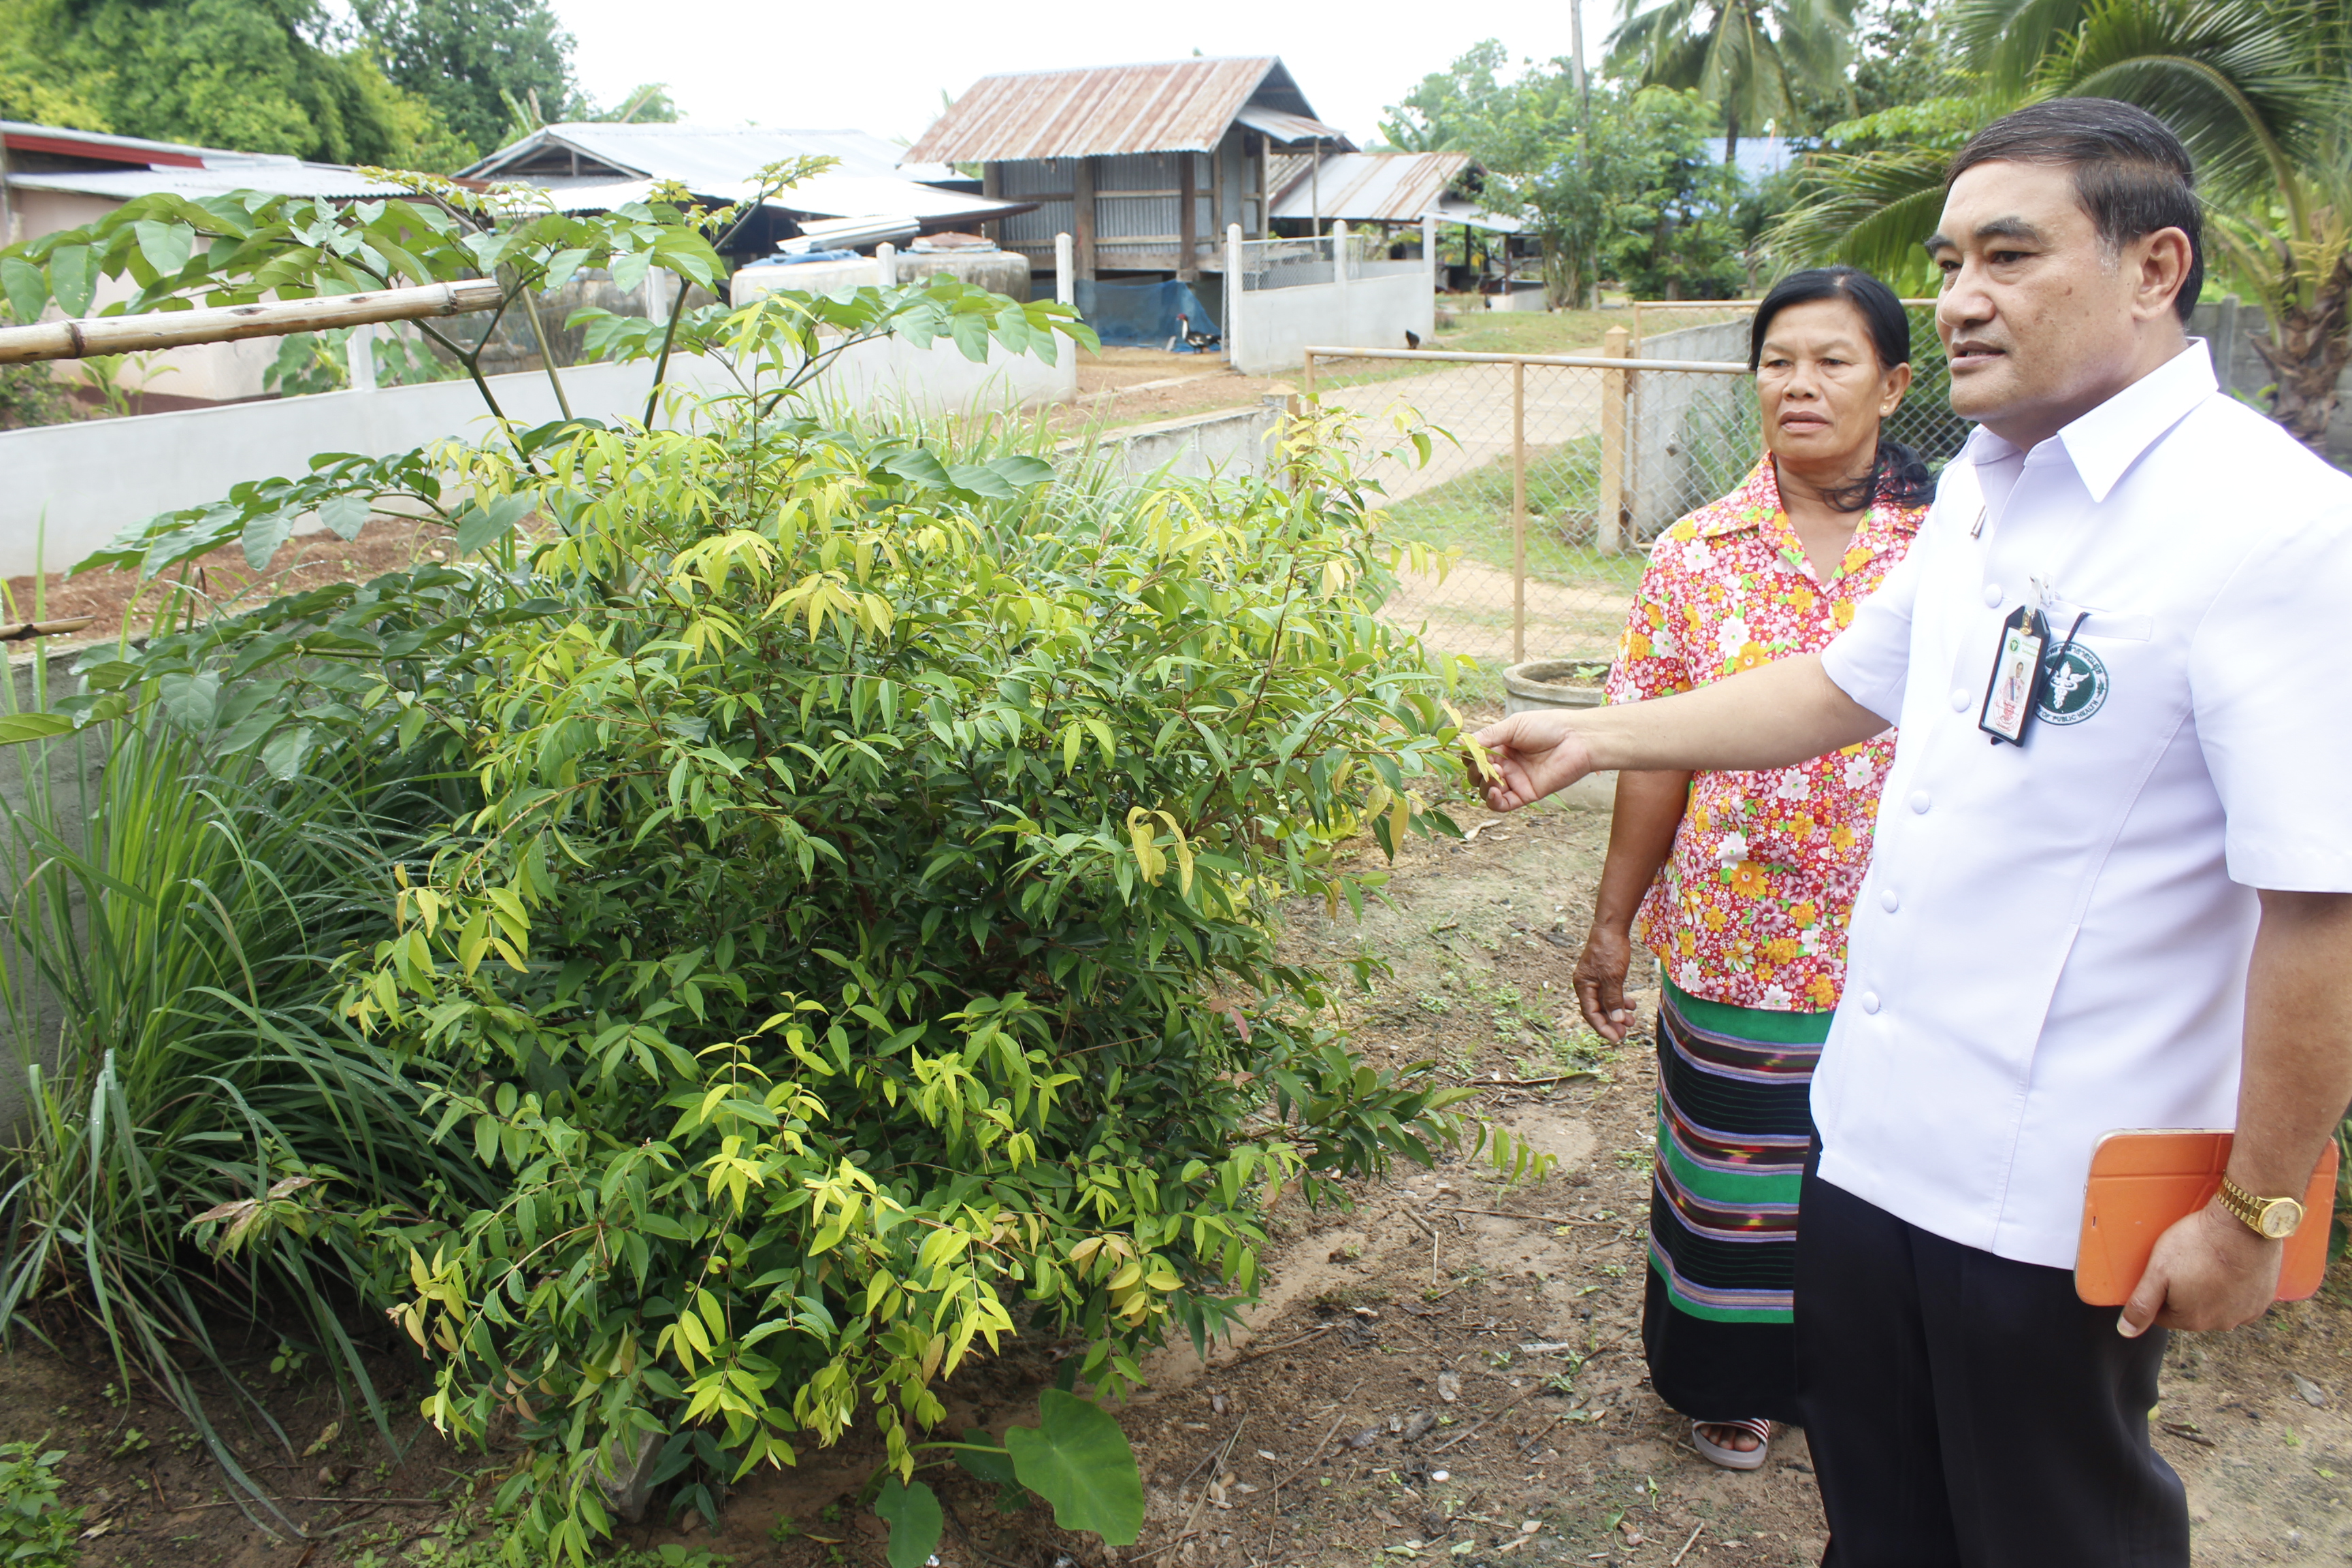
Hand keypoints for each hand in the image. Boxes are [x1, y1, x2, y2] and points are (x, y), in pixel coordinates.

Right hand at [1467, 711, 1598, 811]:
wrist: (1576, 739)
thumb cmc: (1547, 726)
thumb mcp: (1513, 726)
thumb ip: (1488, 736)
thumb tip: (1460, 742)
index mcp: (1501, 747)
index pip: (1475, 757)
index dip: (1469, 757)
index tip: (1469, 752)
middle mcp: (1506, 765)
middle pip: (1478, 776)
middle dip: (1475, 771)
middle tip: (1484, 764)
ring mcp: (1515, 781)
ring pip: (1486, 792)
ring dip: (1483, 785)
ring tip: (1494, 775)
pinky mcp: (1526, 794)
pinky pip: (1502, 805)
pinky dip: (1493, 801)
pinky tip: (1494, 791)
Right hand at [1575, 924, 1637, 1043]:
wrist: (1611, 927)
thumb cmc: (1609, 950)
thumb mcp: (1613, 976)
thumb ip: (1613, 999)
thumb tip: (1616, 1020)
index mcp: (1583, 986)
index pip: (1591, 1013)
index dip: (1603, 1027)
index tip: (1616, 1039)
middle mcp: (1586, 985)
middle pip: (1597, 1010)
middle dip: (1611, 1022)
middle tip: (1626, 1033)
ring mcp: (1595, 980)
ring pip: (1605, 1003)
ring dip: (1618, 1013)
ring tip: (1632, 1020)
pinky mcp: (1604, 975)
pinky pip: (1610, 993)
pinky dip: (1620, 1001)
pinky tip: (1631, 1004)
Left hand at [2118, 1201, 2283, 1336]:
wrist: (2243, 1225)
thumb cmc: (2196, 1244)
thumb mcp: (2158, 1271)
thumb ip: (2141, 1305)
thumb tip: (2126, 1332)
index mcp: (2191, 1320)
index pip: (2162, 1314)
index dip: (2159, 1291)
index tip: (2165, 1270)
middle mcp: (2221, 1324)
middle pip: (2190, 1311)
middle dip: (2184, 1291)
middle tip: (2187, 1262)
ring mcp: (2245, 1314)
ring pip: (2216, 1306)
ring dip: (2210, 1290)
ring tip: (2207, 1262)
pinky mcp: (2262, 1301)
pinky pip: (2240, 1300)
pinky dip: (2233, 1287)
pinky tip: (2229, 1268)